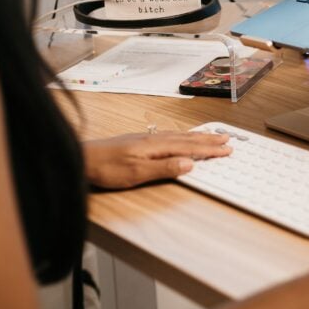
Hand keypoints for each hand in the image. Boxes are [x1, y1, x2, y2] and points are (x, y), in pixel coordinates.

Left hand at [82, 131, 231, 188]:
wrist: (83, 159)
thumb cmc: (106, 168)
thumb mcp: (136, 173)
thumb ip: (163, 168)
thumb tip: (189, 164)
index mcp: (155, 146)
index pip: (189, 147)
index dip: (209, 149)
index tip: (226, 149)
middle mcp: (153, 140)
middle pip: (186, 139)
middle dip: (207, 140)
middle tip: (226, 138)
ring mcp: (145, 140)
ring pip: (177, 136)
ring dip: (196, 137)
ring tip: (210, 135)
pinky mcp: (138, 143)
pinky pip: (168, 137)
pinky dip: (181, 137)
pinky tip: (179, 138)